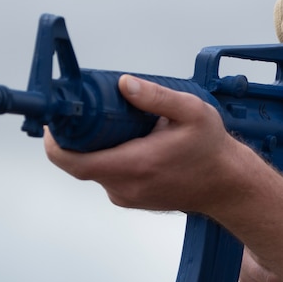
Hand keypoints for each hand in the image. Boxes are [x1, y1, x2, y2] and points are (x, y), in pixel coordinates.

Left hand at [43, 75, 263, 218]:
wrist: (228, 186)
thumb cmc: (212, 151)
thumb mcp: (192, 112)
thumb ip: (156, 97)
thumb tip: (124, 83)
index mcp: (133, 165)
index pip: (72, 160)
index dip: (54, 140)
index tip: (55, 121)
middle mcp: (124, 187)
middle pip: (77, 161)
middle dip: (76, 135)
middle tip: (88, 111)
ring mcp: (125, 196)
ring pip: (92, 167)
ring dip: (95, 146)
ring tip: (115, 124)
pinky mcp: (129, 198)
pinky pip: (106, 174)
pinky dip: (108, 156)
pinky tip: (127, 141)